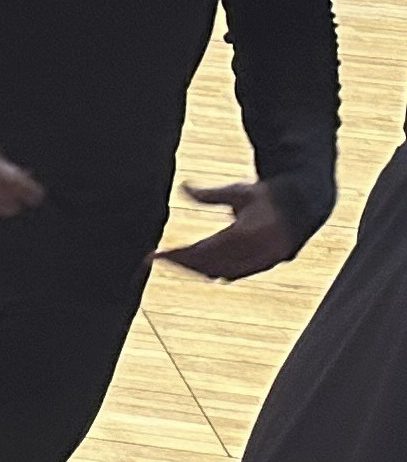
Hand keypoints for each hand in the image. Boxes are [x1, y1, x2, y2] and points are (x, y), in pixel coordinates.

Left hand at [159, 175, 301, 280]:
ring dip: (196, 269)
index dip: (178, 255)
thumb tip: (184, 187)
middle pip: (209, 265)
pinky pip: (234, 274)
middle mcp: (256, 251)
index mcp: (248, 232)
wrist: (307, 203)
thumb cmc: (268, 194)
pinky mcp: (266, 265)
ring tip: (174, 261)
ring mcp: (263, 261)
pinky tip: (197, 267)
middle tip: (156, 259)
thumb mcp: (240, 191)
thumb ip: (210, 194)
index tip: (153, 256)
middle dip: (181, 263)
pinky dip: (214, 271)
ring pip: (221, 272)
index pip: (204, 250)